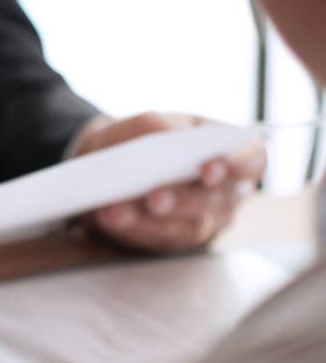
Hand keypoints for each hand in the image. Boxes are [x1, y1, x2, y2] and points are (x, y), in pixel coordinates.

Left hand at [75, 112, 265, 251]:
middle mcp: (225, 192)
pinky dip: (129, 227)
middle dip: (181, 200)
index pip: (252, 161)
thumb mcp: (150, 123)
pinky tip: (109, 217)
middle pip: (214, 201)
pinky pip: (155, 239)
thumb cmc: (142, 138)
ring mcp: (202, 220)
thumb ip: (164, 128)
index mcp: (232, 153)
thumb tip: (169, 138)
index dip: (238, 166)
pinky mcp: (172, 239)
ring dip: (149, 220)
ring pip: (184, 226)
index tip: (210, 169)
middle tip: (156, 197)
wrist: (111, 162)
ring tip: (118, 209)